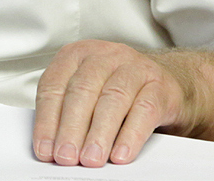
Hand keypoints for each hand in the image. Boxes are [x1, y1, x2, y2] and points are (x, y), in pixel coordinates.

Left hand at [31, 40, 195, 166]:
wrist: (167, 83)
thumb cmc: (119, 92)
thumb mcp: (88, 95)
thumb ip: (67, 114)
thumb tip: (51, 147)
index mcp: (77, 55)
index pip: (54, 86)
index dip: (47, 121)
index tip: (45, 149)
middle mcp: (105, 56)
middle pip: (82, 91)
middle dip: (71, 128)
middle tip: (66, 156)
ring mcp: (134, 67)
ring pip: (112, 98)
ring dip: (99, 134)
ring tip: (91, 159)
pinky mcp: (160, 85)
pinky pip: (144, 110)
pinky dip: (130, 135)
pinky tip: (121, 154)